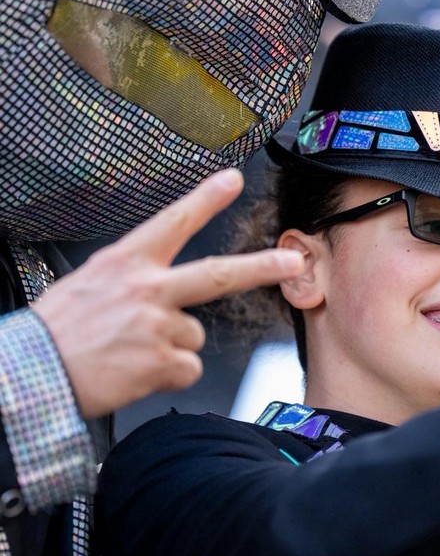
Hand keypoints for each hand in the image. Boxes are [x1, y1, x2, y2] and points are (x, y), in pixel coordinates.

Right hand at [32, 169, 302, 418]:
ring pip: (195, 336)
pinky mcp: (162, 363)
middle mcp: (146, 289)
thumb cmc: (55, 333)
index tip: (233, 179)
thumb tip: (159, 289)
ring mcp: (157, 326)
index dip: (206, 199)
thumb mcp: (86, 284)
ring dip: (172, 348)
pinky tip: (135, 373)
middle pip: (218, 275)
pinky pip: (188, 369)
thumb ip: (130, 279)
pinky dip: (167, 375)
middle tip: (292, 260)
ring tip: (131, 353)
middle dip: (261, 267)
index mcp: (124, 262)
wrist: (32, 376)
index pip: (172, 223)